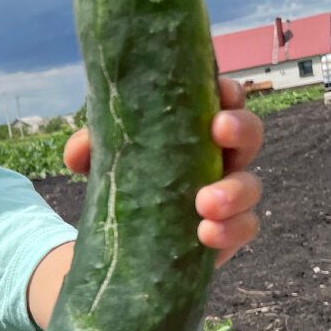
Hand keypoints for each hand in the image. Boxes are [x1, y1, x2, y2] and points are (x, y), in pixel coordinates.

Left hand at [63, 76, 262, 267]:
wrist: (124, 239)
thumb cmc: (125, 182)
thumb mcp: (102, 161)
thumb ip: (89, 150)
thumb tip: (78, 152)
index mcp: (196, 128)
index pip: (224, 99)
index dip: (228, 92)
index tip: (219, 93)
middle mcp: (220, 156)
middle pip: (250, 133)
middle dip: (241, 129)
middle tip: (218, 131)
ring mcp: (229, 194)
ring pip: (251, 185)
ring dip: (234, 191)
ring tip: (205, 204)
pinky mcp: (229, 231)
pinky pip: (244, 227)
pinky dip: (230, 230)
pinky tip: (206, 234)